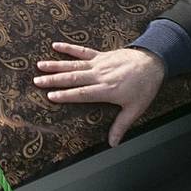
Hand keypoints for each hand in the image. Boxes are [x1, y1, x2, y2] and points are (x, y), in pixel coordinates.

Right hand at [34, 42, 165, 146]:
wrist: (153, 62)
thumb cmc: (144, 87)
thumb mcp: (135, 109)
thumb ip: (121, 126)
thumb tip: (112, 144)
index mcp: (106, 90)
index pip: (81, 93)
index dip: (66, 95)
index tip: (50, 96)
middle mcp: (99, 76)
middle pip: (73, 78)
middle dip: (54, 80)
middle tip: (37, 81)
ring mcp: (99, 64)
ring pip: (74, 65)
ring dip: (56, 65)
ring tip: (40, 66)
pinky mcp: (100, 55)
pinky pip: (82, 51)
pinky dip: (69, 48)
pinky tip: (55, 46)